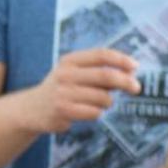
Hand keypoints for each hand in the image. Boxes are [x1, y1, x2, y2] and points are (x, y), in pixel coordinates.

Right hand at [24, 48, 140, 133]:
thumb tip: (130, 72)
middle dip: (125, 81)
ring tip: (96, 103)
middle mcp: (65, 74)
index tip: (135, 66)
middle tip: (136, 88)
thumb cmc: (60, 89)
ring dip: (107, 102)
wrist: (30, 109)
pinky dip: (97, 113)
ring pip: (103, 97)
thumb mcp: (72, 72)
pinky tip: (85, 112)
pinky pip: (95, 112)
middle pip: (105, 76)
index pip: (101, 55)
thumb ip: (97, 70)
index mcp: (69, 60)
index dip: (121, 60)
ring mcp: (63, 93)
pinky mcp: (63, 110)